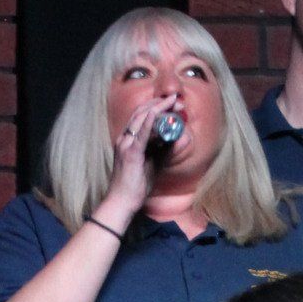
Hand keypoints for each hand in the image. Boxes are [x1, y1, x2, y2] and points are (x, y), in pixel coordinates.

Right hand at [102, 95, 181, 227]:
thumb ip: (164, 149)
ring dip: (158, 108)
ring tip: (173, 102)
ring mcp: (126, 144)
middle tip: (177, 100)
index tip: (173, 104)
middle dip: (160, 103)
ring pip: (141, 118)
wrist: (122, 201)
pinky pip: (140, 134)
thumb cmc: (136, 185)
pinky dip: (149, 121)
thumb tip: (180, 137)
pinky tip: (157, 113)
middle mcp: (124, 138)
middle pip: (141, 112)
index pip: (141, 116)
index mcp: (128, 139)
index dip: (157, 106)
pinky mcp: (130, 153)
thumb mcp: (154, 162)